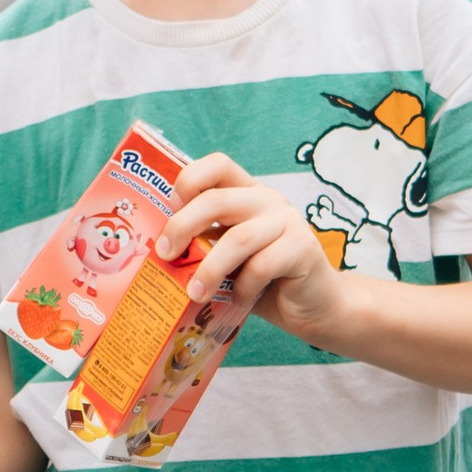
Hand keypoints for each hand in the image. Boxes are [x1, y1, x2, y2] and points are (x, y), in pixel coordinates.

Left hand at [156, 153, 344, 343]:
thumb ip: (205, 247)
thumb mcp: (228, 259)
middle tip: (165, 255)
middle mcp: (268, 200)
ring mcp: (288, 221)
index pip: (218, 165)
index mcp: (247, 193)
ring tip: (194, 293)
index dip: (189, 180)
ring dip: (209, 269)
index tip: (169, 209)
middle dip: (183, 226)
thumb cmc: (263, 282)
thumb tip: (158, 254)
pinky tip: (239, 300)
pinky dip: (243, 288)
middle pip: (217, 200)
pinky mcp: (303, 249)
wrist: (314, 306)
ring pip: (238, 238)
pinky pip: (262, 266)